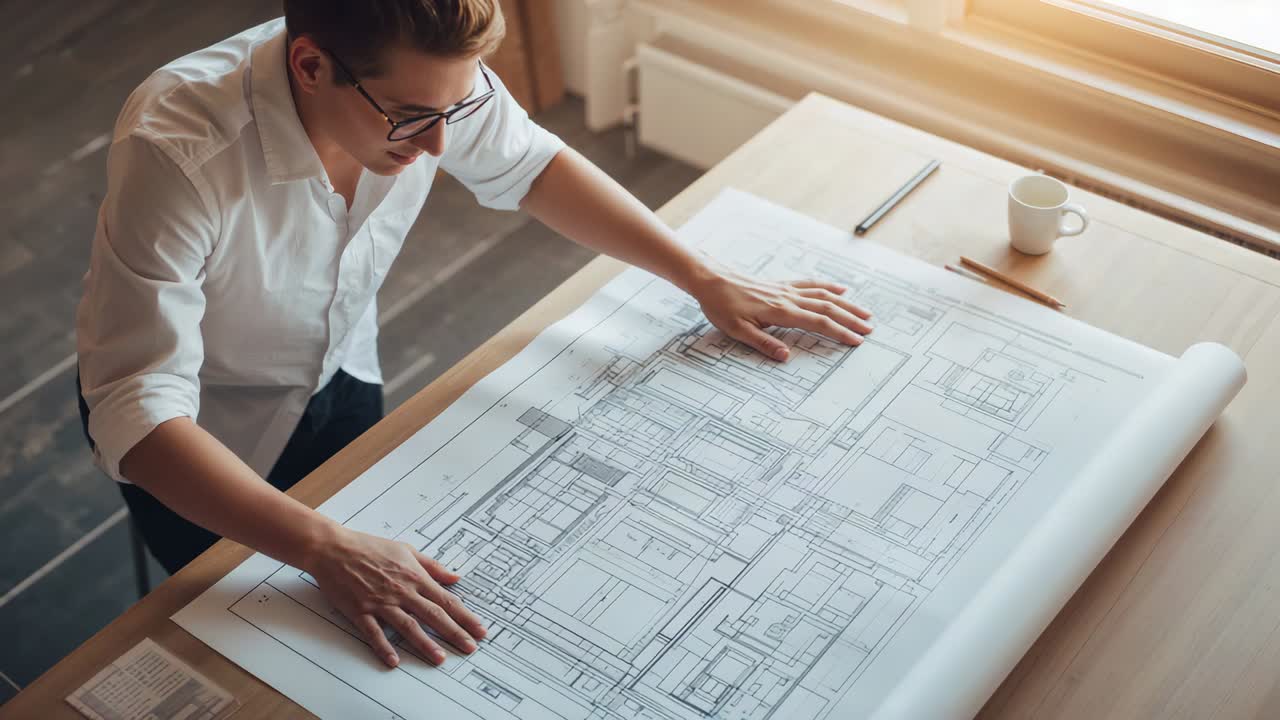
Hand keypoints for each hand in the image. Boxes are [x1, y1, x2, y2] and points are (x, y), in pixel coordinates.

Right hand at [302, 526, 485, 667]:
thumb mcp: (407, 550)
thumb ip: (432, 565)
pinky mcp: (360, 610)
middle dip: (454, 632)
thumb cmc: (369, 547)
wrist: (334, 548)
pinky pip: (374, 632)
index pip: (446, 600)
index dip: (465, 616)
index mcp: (414, 576)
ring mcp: (380, 602)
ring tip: (440, 658)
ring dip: (425, 643)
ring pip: (408, 626)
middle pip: (433, 615)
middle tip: (470, 647)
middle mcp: (401, 591)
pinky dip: (384, 647)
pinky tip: (394, 660)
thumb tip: (455, 577)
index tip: (479, 629)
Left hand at [688, 265, 872, 360]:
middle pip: (828, 309)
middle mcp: (788, 298)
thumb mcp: (737, 331)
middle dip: (851, 320)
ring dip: (846, 305)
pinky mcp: (781, 285)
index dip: (840, 332)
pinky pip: (811, 285)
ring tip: (864, 313)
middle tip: (870, 330)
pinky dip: (829, 287)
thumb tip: (786, 357)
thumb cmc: (721, 306)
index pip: (818, 324)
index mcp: (780, 312)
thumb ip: (763, 344)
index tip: (856, 341)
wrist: (711, 280)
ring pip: (824, 296)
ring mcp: (786, 290)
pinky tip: (841, 290)